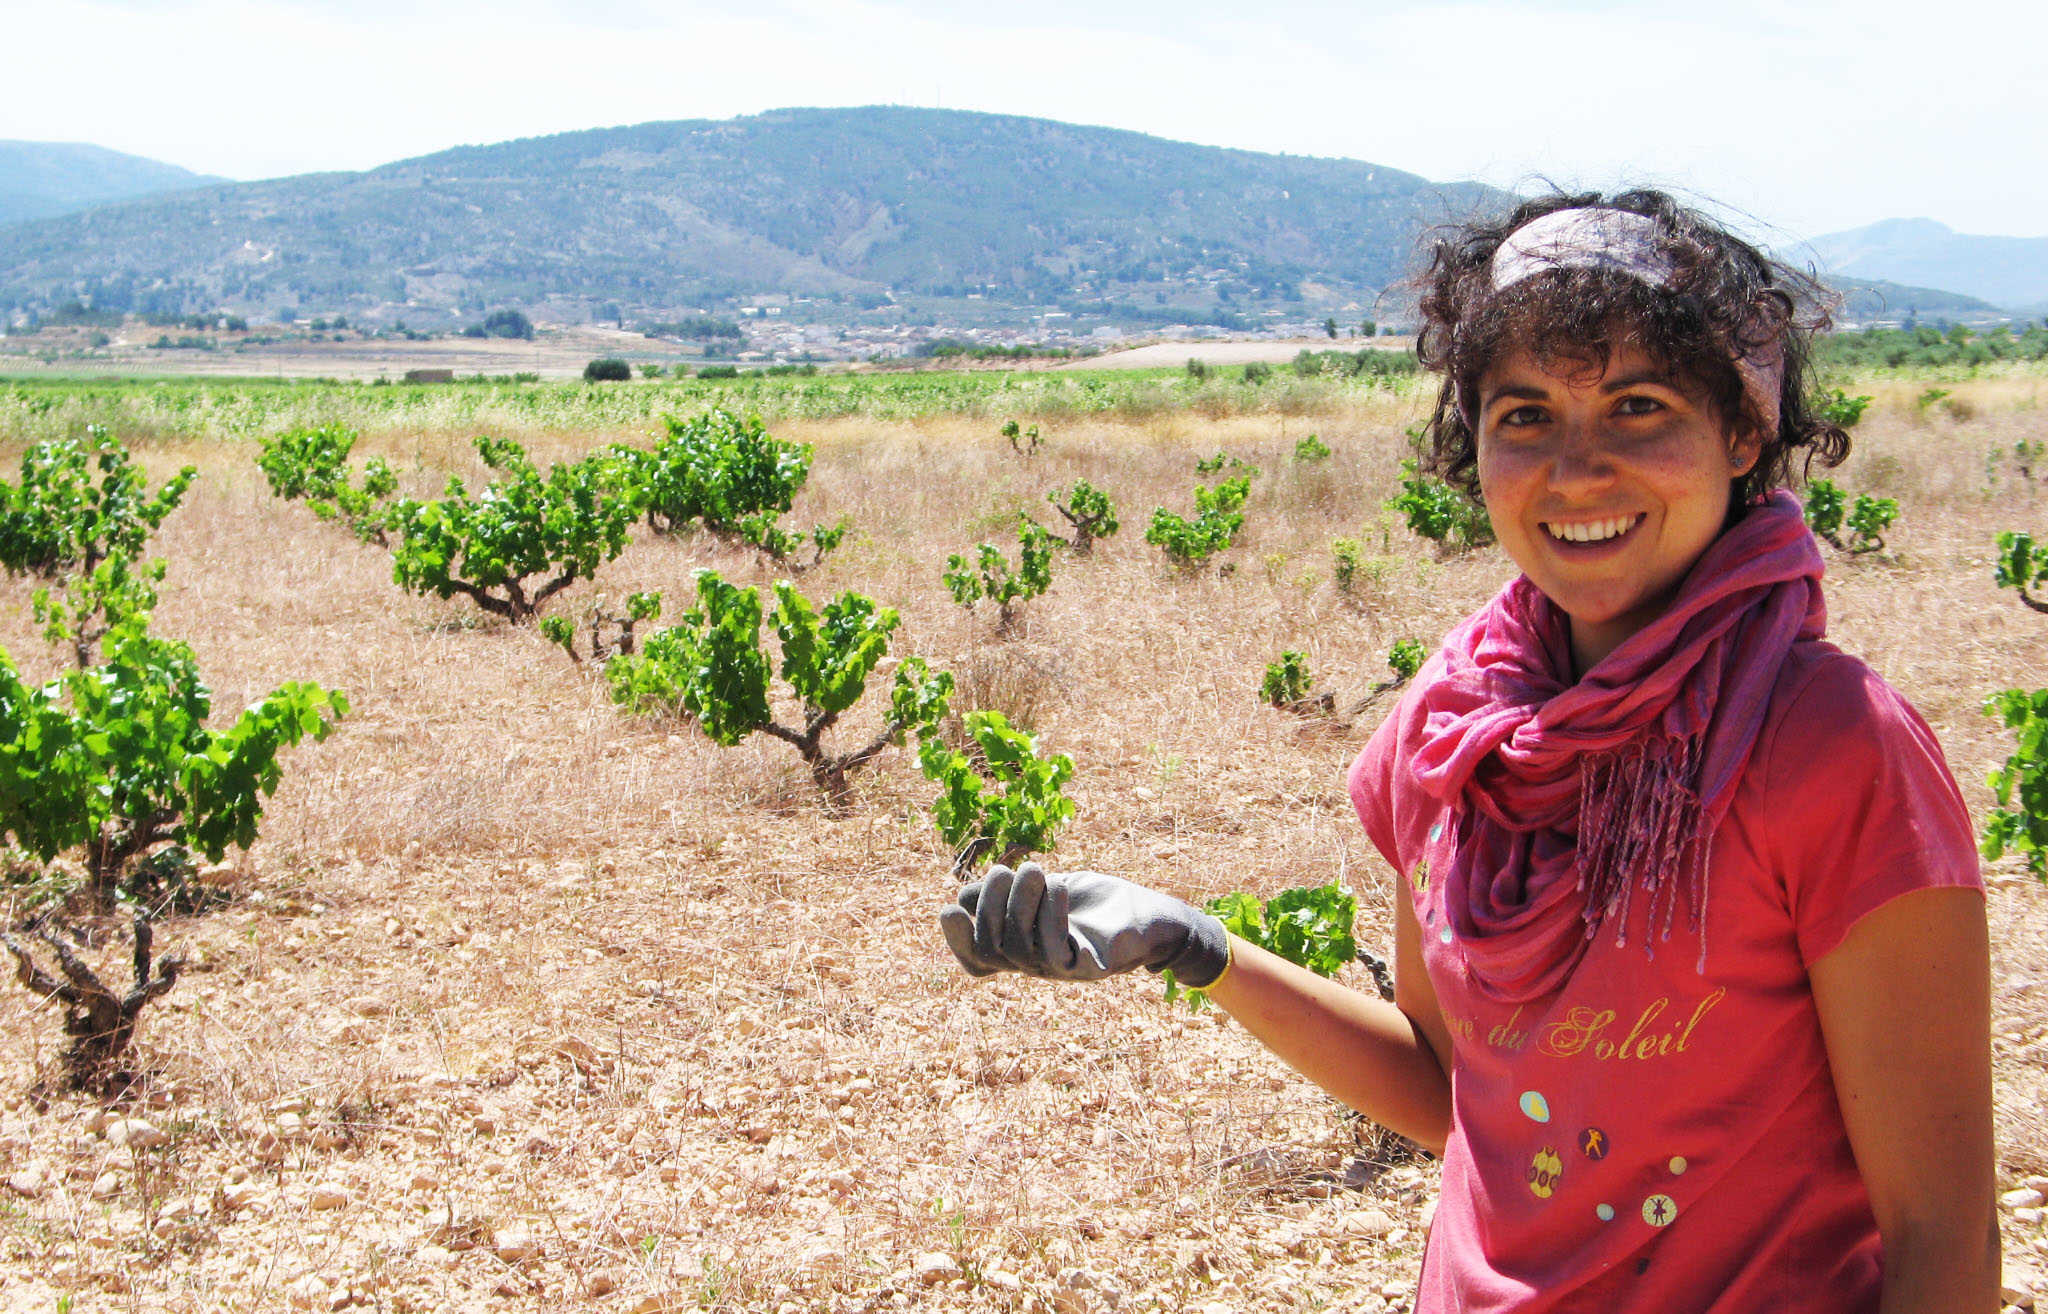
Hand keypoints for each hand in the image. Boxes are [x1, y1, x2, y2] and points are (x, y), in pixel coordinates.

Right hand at [938, 862, 1229, 985]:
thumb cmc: (1095, 901)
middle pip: (991, 950)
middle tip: (1004, 870)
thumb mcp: (1044, 889)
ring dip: (1019, 904)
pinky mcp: (1087, 969)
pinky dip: (1051, 916)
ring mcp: (1059, 970)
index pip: (977, 959)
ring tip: (1035, 870)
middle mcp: (1034, 964)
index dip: (957, 940)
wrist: (1150, 915)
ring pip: (1017, 949)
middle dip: (988, 906)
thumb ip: (1008, 892)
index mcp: (1021, 948)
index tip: (949, 909)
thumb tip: (967, 896)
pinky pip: (1055, 952)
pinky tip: (1059, 887)